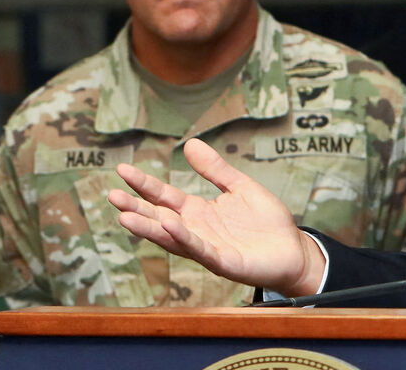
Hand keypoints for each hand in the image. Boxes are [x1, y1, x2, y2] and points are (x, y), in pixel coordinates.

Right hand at [107, 137, 325, 297]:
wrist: (294, 250)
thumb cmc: (267, 222)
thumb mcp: (240, 187)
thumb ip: (216, 169)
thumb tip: (190, 143)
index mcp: (198, 211)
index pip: (163, 196)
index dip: (144, 184)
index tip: (122, 169)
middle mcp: (196, 230)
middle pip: (159, 217)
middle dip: (136, 207)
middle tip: (111, 194)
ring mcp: (206, 247)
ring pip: (171, 237)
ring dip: (149, 228)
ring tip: (124, 216)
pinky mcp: (222, 261)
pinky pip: (199, 249)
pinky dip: (184, 238)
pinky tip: (170, 225)